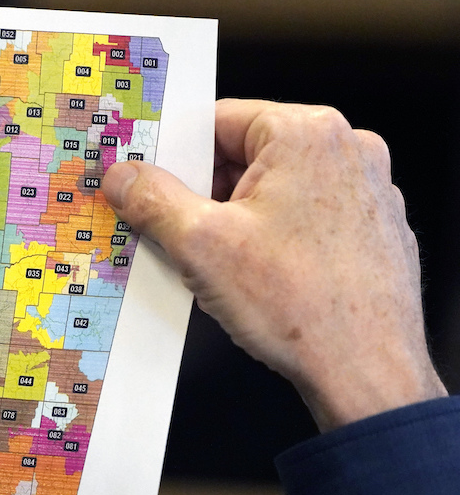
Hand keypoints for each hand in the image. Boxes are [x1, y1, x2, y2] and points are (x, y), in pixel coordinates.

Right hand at [103, 98, 445, 431]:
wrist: (366, 373)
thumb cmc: (301, 306)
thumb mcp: (200, 244)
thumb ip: (152, 199)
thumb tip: (123, 176)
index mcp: (307, 134)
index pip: (218, 121)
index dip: (175, 154)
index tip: (147, 182)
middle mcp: (347, 152)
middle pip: (246, 155)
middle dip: (203, 194)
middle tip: (174, 232)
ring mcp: (366, 192)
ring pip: (273, 191)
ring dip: (235, 220)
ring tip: (215, 265)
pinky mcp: (371, 232)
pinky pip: (303, 219)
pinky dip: (272, 240)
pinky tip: (254, 280)